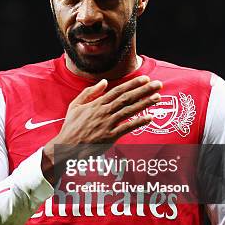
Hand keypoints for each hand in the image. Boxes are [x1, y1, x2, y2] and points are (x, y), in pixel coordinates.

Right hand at [42, 75, 161, 182]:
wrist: (66, 146)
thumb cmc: (71, 126)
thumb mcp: (75, 105)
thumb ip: (90, 92)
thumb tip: (104, 82)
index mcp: (97, 103)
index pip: (118, 90)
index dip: (133, 84)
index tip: (145, 79)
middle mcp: (104, 112)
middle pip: (127, 98)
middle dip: (144, 90)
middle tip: (157, 84)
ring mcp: (107, 124)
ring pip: (129, 111)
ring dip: (145, 103)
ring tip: (157, 97)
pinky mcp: (110, 137)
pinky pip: (127, 128)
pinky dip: (138, 122)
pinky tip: (150, 118)